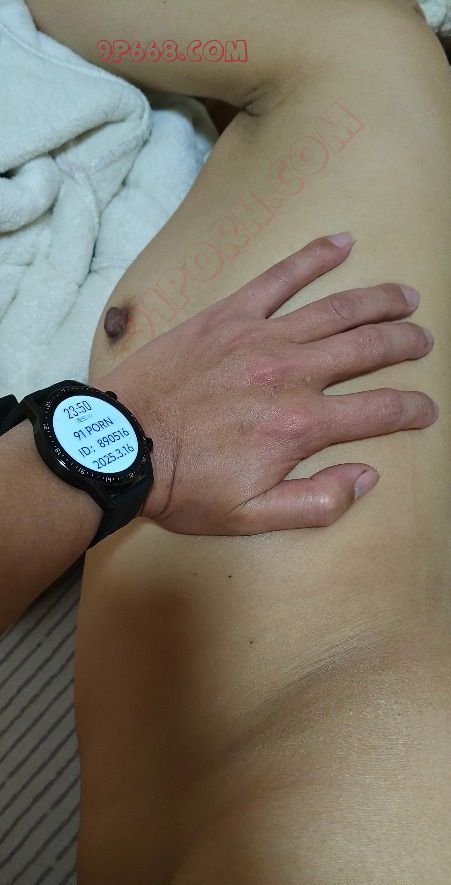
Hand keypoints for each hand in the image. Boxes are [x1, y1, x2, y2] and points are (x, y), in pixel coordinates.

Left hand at [96, 233, 436, 534]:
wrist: (120, 444)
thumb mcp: (252, 517)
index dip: (412, 409)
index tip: (425, 409)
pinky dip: (313, 258)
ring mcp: (261, 337)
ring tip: (406, 297)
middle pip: (368, 348)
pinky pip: (279, 278)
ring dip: (379, 300)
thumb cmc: (182, 485)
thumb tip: (366, 476)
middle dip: (405, 345)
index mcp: (302, 425)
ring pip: (337, 309)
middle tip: (422, 342)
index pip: (379, 410)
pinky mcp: (228, 316)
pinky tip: (341, 243)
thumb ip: (318, 502)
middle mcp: (291, 373)